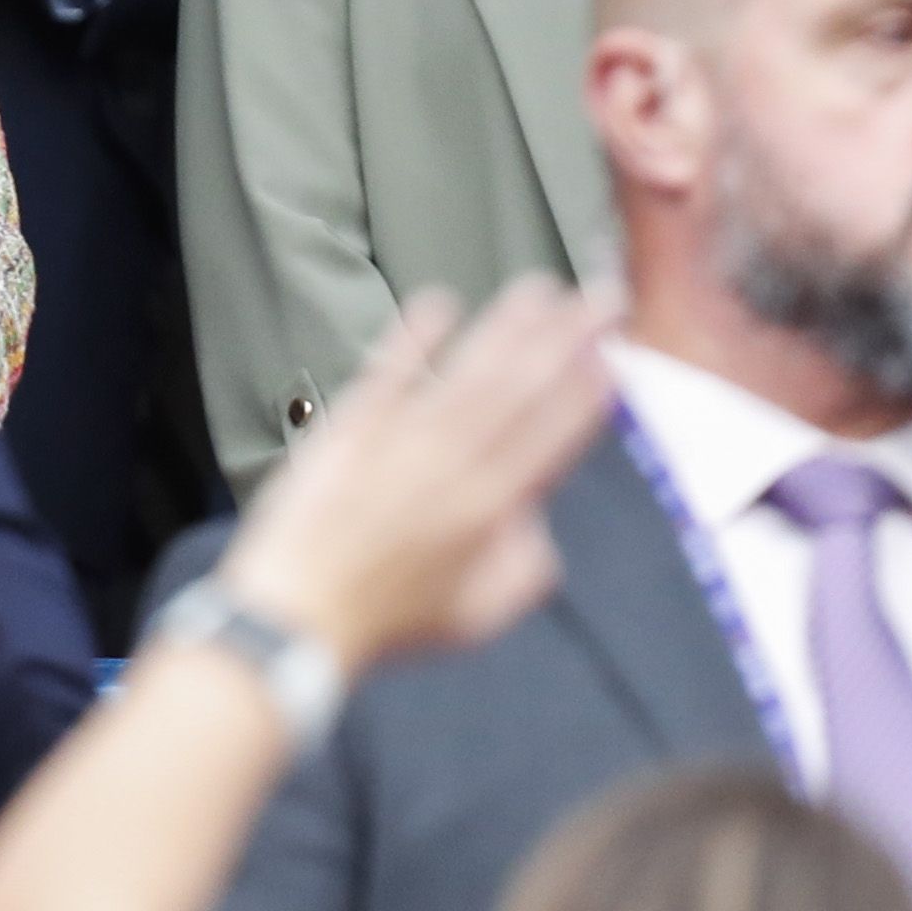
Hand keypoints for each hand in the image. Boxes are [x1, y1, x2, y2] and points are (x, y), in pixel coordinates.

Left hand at [212, 276, 613, 677]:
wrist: (297, 612)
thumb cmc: (386, 620)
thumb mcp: (478, 616)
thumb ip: (526, 569)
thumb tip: (538, 520)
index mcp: (489, 511)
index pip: (550, 438)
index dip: (585, 394)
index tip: (614, 355)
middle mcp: (451, 466)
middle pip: (519, 390)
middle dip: (566, 340)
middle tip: (600, 299)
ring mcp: (400, 441)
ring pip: (465, 373)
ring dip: (506, 328)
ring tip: (539, 289)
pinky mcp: (350, 428)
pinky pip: (388, 373)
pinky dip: (414, 338)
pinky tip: (440, 302)